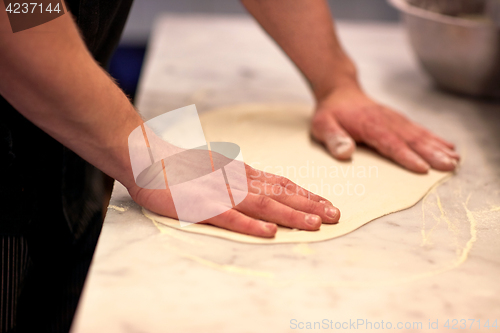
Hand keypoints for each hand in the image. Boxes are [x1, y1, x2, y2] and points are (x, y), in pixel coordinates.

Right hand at [127, 151, 339, 237]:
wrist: (149, 157)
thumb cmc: (182, 165)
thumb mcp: (219, 166)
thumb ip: (239, 176)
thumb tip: (261, 184)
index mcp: (241, 172)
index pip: (281, 182)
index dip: (306, 194)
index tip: (327, 205)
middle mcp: (237, 179)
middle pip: (280, 192)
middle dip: (310, 205)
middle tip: (335, 216)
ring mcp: (220, 191)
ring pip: (262, 203)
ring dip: (290, 214)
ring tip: (314, 225)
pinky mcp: (201, 204)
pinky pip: (230, 215)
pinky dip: (251, 224)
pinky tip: (268, 231)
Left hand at [311, 87, 458, 172]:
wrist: (339, 90)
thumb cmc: (330, 112)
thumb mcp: (322, 125)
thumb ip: (333, 138)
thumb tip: (346, 153)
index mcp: (369, 125)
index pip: (390, 143)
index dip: (406, 156)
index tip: (423, 168)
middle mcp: (386, 121)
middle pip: (411, 139)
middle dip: (432, 153)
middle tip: (450, 166)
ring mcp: (394, 119)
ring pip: (419, 134)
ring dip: (438, 147)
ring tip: (455, 161)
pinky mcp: (398, 120)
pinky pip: (419, 129)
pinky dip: (435, 138)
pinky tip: (448, 147)